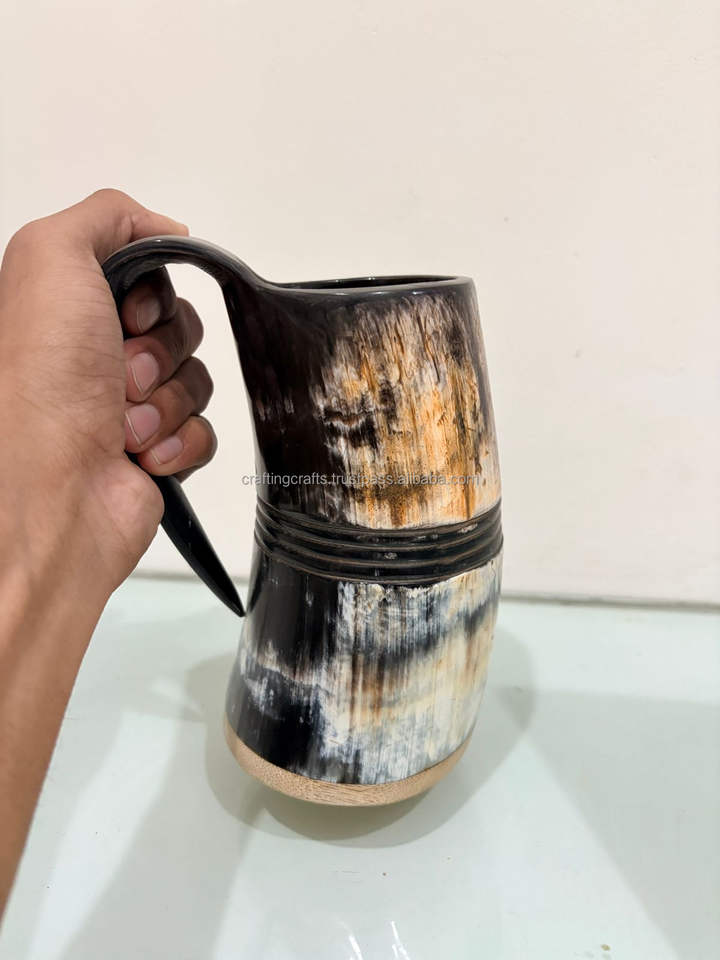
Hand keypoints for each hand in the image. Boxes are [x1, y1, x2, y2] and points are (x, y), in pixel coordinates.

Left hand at [0, 189, 216, 603]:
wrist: (48, 491)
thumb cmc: (37, 382)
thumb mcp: (51, 255)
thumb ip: (108, 216)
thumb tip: (164, 225)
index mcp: (68, 311)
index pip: (150, 280)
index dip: (152, 295)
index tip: (126, 314)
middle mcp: (94, 358)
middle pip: (181, 328)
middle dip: (160, 350)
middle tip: (120, 374)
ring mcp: (127, 409)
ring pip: (197, 380)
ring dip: (167, 400)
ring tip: (124, 423)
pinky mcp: (154, 454)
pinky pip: (204, 431)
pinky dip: (179, 441)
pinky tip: (140, 454)